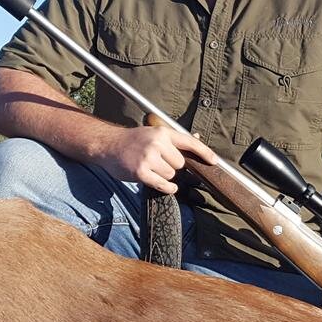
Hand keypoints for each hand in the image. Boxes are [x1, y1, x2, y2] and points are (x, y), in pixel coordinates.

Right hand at [92, 125, 218, 193]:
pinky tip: (160, 183)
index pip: (189, 142)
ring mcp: (148, 158)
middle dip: (172, 167)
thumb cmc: (132, 141)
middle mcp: (157, 143)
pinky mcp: (141, 172)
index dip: (204, 152)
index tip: (214, 161)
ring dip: (164, 176)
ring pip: (171, 175)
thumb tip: (196, 139)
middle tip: (158, 163)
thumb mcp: (152, 134)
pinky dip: (166, 187)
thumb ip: (173, 139)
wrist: (107, 145)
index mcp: (162, 133)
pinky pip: (163, 184)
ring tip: (151, 169)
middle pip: (180, 164)